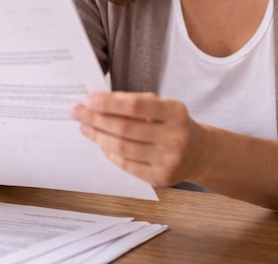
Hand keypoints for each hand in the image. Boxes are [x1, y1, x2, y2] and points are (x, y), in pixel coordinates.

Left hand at [71, 92, 208, 186]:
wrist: (199, 152)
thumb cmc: (172, 123)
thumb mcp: (162, 106)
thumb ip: (133, 103)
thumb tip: (96, 103)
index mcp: (176, 112)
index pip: (135, 106)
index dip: (108, 103)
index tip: (87, 100)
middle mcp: (175, 136)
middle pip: (125, 129)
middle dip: (96, 120)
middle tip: (77, 113)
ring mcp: (169, 160)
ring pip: (123, 148)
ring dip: (98, 137)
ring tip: (85, 127)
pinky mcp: (161, 177)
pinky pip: (127, 165)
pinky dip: (110, 153)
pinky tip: (101, 144)